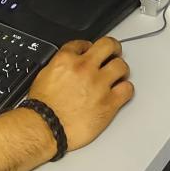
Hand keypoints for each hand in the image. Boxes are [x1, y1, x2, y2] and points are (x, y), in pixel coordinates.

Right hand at [27, 37, 132, 151]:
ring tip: (118, 74)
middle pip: (108, 45)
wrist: (46, 127)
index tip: (90, 51)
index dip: (88, 47)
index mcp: (66, 59)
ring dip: (120, 69)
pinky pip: (127, 89)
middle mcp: (84, 68)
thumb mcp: (44, 75)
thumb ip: (60, 66)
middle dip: (112, 48)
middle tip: (113, 52)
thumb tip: (69, 65)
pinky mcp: (109, 103)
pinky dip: (126, 89)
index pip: (83, 43)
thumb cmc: (42, 107)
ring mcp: (99, 84)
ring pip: (121, 66)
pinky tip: (121, 91)